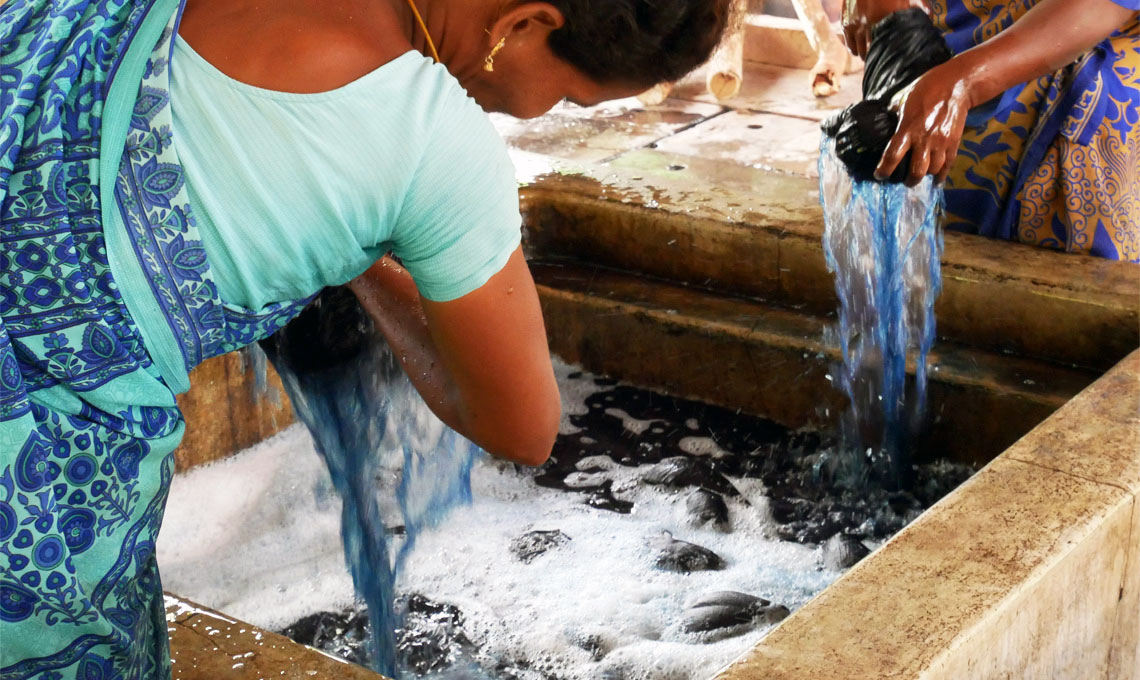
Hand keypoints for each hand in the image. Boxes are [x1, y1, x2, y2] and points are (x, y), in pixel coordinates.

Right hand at [842, 0, 928, 58]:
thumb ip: (918, 4)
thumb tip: (928, 15)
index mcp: (885, 20)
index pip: (886, 45)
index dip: (889, 53)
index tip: (893, 57)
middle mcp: (869, 25)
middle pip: (870, 51)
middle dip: (874, 56)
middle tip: (879, 59)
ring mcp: (856, 26)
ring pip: (858, 49)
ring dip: (863, 55)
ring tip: (867, 57)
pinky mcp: (846, 24)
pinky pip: (848, 43)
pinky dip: (852, 48)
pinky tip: (856, 51)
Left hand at [874, 61, 972, 185]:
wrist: (956, 84)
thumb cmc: (926, 89)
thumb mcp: (903, 100)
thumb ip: (893, 115)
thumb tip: (882, 122)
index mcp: (908, 128)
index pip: (892, 156)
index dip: (884, 170)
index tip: (879, 175)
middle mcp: (924, 139)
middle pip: (916, 172)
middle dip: (908, 181)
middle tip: (903, 181)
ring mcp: (941, 142)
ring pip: (932, 170)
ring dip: (924, 176)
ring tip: (919, 176)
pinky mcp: (954, 142)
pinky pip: (947, 165)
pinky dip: (941, 175)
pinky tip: (935, 180)